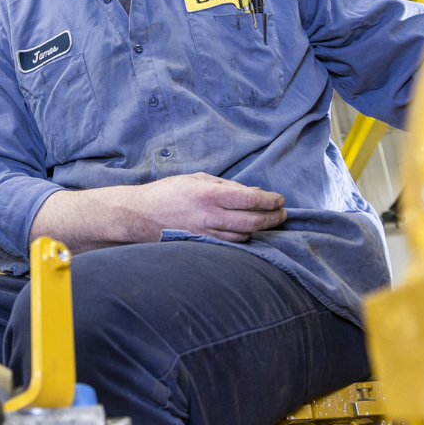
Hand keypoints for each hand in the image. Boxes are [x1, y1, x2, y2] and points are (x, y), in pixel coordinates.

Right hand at [130, 172, 285, 242]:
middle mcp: (209, 216)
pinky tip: (247, 231)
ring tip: (267, 221)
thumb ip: (226, 185)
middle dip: (273, 218)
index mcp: (208, 194)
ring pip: (244, 235)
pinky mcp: (202, 245)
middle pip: (253, 221)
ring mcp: (205, 234)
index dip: (270, 200)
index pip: (250, 198)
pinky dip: (243, 237)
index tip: (279, 199)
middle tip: (282, 213)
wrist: (141, 215)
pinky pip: (230, 243)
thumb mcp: (197, 179)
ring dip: (260, 229)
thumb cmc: (168, 193)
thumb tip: (253, 191)